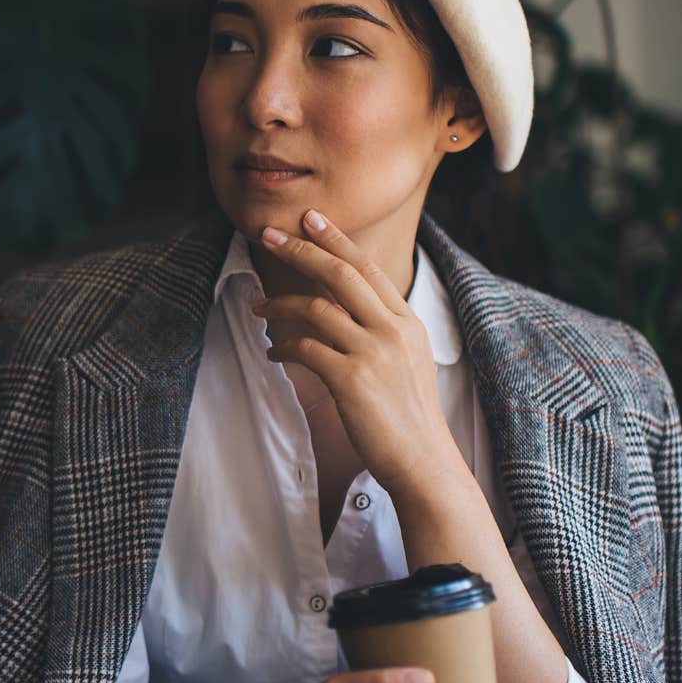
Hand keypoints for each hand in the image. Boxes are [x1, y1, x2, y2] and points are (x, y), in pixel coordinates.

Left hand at [251, 208, 463, 497]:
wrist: (424, 462)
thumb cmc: (408, 416)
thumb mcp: (408, 361)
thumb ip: (382, 330)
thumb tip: (341, 308)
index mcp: (408, 321)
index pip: (368, 267)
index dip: (337, 239)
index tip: (310, 219)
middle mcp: (393, 330)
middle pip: (340, 273)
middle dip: (301, 249)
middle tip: (268, 234)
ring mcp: (374, 353)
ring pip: (316, 308)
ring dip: (279, 305)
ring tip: (257, 308)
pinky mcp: (352, 380)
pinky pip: (305, 349)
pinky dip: (282, 347)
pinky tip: (272, 353)